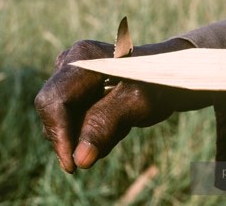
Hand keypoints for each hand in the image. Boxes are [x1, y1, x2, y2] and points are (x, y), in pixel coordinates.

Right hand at [34, 38, 212, 172]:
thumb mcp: (137, 102)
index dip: (60, 135)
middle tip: (114, 135)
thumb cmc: (159, 81)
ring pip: (65, 119)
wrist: (170, 75)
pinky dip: (92, 129)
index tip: (73, 166)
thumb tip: (79, 159)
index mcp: (84, 59)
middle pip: (55, 111)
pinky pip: (74, 119)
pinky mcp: (78, 90)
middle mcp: (72, 64)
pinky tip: (116, 120)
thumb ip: (105, 125)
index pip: (55, 101)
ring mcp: (73, 77)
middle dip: (77, 135)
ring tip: (122, 122)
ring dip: (89, 132)